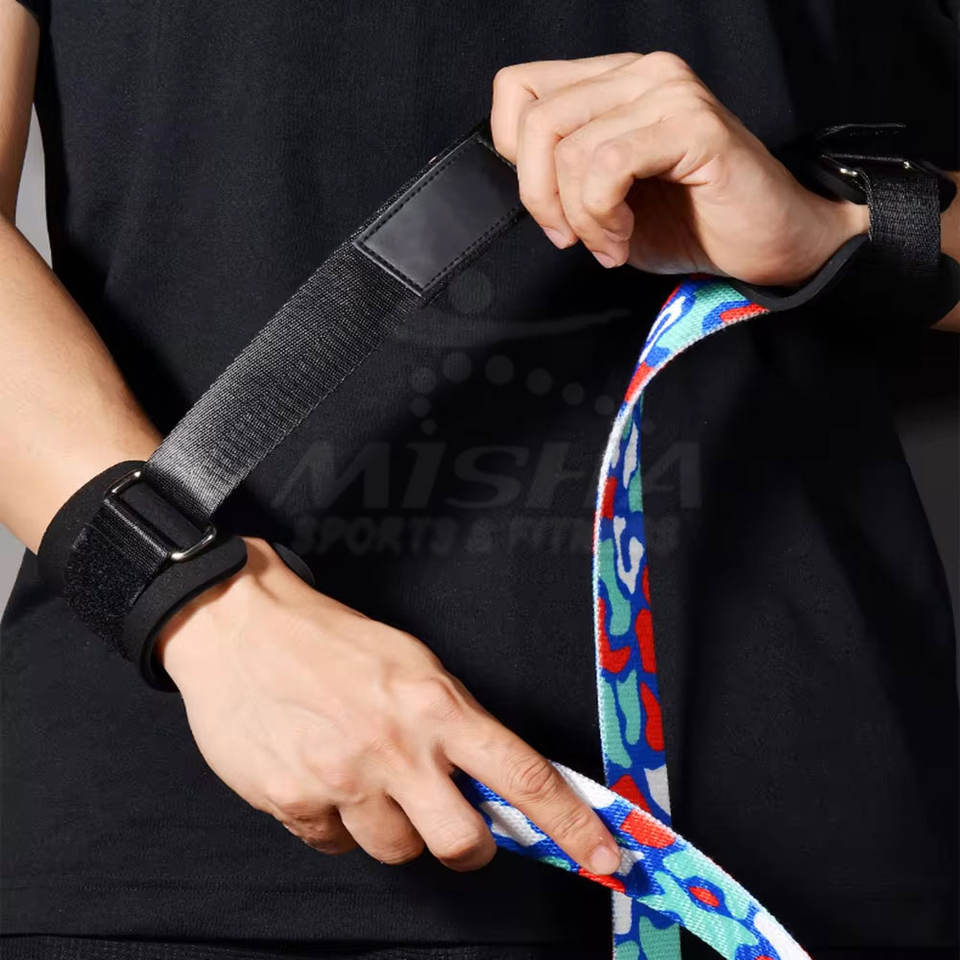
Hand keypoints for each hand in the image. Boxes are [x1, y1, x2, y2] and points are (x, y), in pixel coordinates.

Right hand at [156, 538, 621, 873]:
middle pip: (463, 845)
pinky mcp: (293, 801)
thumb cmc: (332, 641)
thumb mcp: (411, 663)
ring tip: (366, 777)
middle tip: (451, 823)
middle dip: (466, 846)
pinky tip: (323, 779)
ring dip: (392, 826)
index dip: (571, 824)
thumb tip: (492, 783)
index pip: (523, 775)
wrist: (240, 625)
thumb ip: (453, 724)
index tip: (605, 858)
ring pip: (396, 850)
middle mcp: (397, 748)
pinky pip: (335, 845)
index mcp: (436, 705)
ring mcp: (343, 779)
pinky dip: (337, 823)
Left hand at [490, 51, 868, 285]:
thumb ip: (563, 173)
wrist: (769, 243)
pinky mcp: (693, 124)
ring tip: (610, 243)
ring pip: (570, 147)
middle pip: (535, 121)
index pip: (518, 89)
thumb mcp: (606, 199)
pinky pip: (609, 165)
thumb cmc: (689, 223)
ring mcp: (669, 92)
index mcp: (613, 83)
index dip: (513, 157)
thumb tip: (517, 176)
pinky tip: (623, 239)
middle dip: (538, 197)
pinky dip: (603, 216)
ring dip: (579, 217)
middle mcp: (641, 73)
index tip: (548, 208)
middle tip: (570, 238)